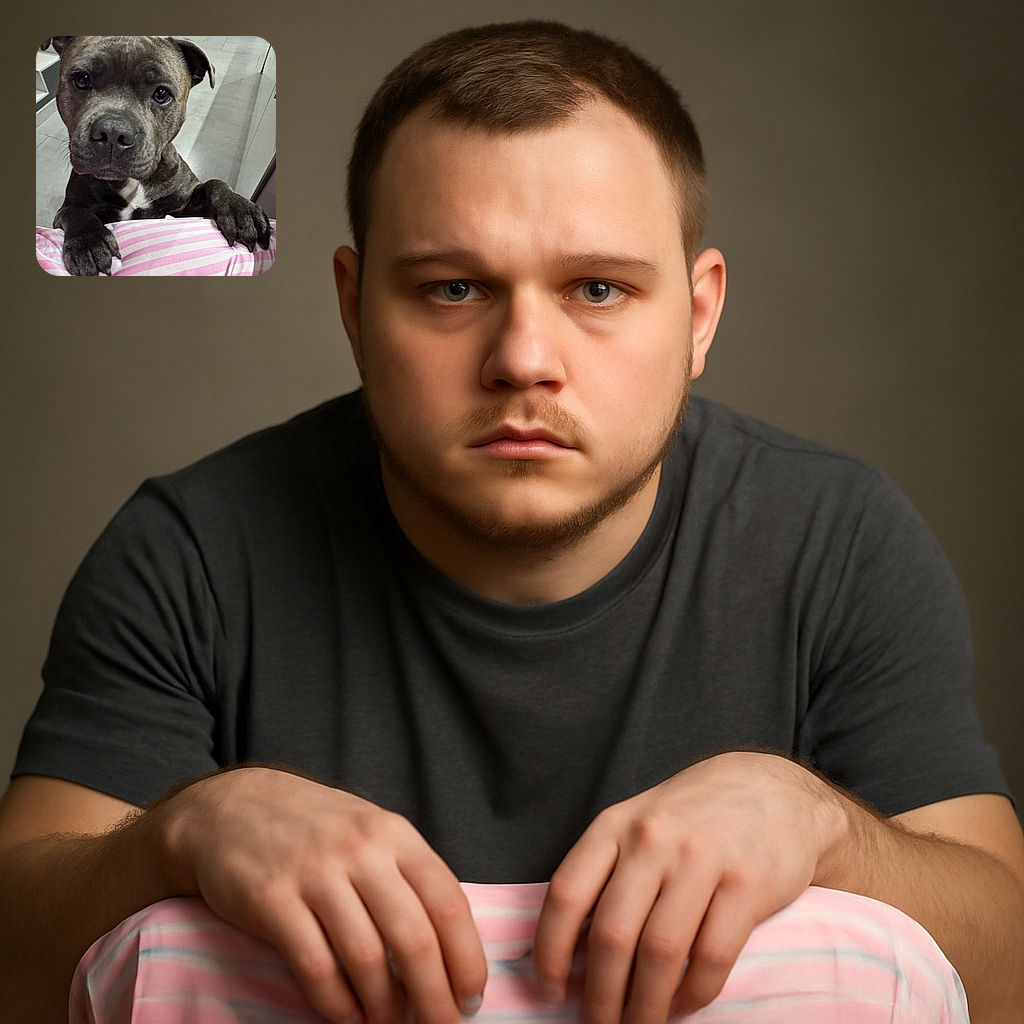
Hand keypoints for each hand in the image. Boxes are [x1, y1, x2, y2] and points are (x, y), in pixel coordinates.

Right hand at [149, 766, 486, 1023]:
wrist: (231, 805)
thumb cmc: (313, 828)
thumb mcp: (370, 831)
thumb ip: (406, 876)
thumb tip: (448, 949)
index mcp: (394, 834)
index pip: (448, 902)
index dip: (466, 957)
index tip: (471, 996)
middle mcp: (360, 850)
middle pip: (414, 938)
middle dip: (434, 997)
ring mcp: (315, 873)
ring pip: (366, 959)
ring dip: (385, 1007)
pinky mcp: (271, 899)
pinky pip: (315, 967)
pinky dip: (337, 1003)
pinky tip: (348, 1016)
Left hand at [532, 752, 845, 1023]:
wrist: (771, 790)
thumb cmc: (692, 818)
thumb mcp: (637, 827)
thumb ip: (606, 874)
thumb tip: (571, 951)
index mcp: (613, 825)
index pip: (566, 894)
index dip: (550, 950)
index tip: (548, 989)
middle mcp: (651, 838)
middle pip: (611, 934)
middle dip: (599, 995)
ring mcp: (700, 858)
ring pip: (659, 952)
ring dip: (644, 1006)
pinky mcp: (747, 882)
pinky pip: (712, 955)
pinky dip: (693, 994)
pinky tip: (683, 1006)